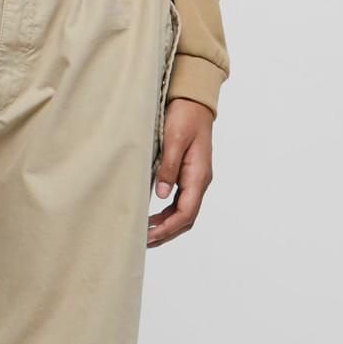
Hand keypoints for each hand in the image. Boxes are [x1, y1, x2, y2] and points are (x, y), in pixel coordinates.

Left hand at [147, 97, 213, 245]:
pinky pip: (180, 201)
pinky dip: (167, 214)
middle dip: (166, 232)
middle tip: (143, 241)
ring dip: (166, 225)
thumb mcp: (174, 139)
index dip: (167, 228)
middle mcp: (199, 180)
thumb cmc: (185, 116)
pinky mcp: (188, 174)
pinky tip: (153, 216)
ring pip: (183, 211)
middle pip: (186, 217)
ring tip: (146, 234)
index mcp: (198, 175)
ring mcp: (195, 178)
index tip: (148, 236)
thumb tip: (161, 195)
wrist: (194, 101)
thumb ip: (168, 167)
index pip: (185, 212)